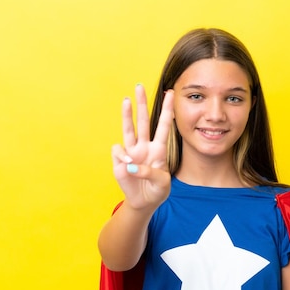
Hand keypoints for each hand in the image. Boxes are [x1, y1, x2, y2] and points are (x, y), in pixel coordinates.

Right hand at [111, 84, 174, 210]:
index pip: (163, 126)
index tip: (171, 93)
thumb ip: (149, 172)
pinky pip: (118, 151)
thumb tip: (131, 163)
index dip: (167, 110)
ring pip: (128, 129)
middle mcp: (144, 147)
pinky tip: (127, 166)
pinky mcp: (119, 160)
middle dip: (142, 103)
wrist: (144, 203)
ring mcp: (131, 153)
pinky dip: (122, 156)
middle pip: (143, 121)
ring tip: (127, 100)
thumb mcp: (161, 184)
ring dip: (127, 114)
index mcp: (159, 150)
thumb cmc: (157, 191)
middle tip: (139, 86)